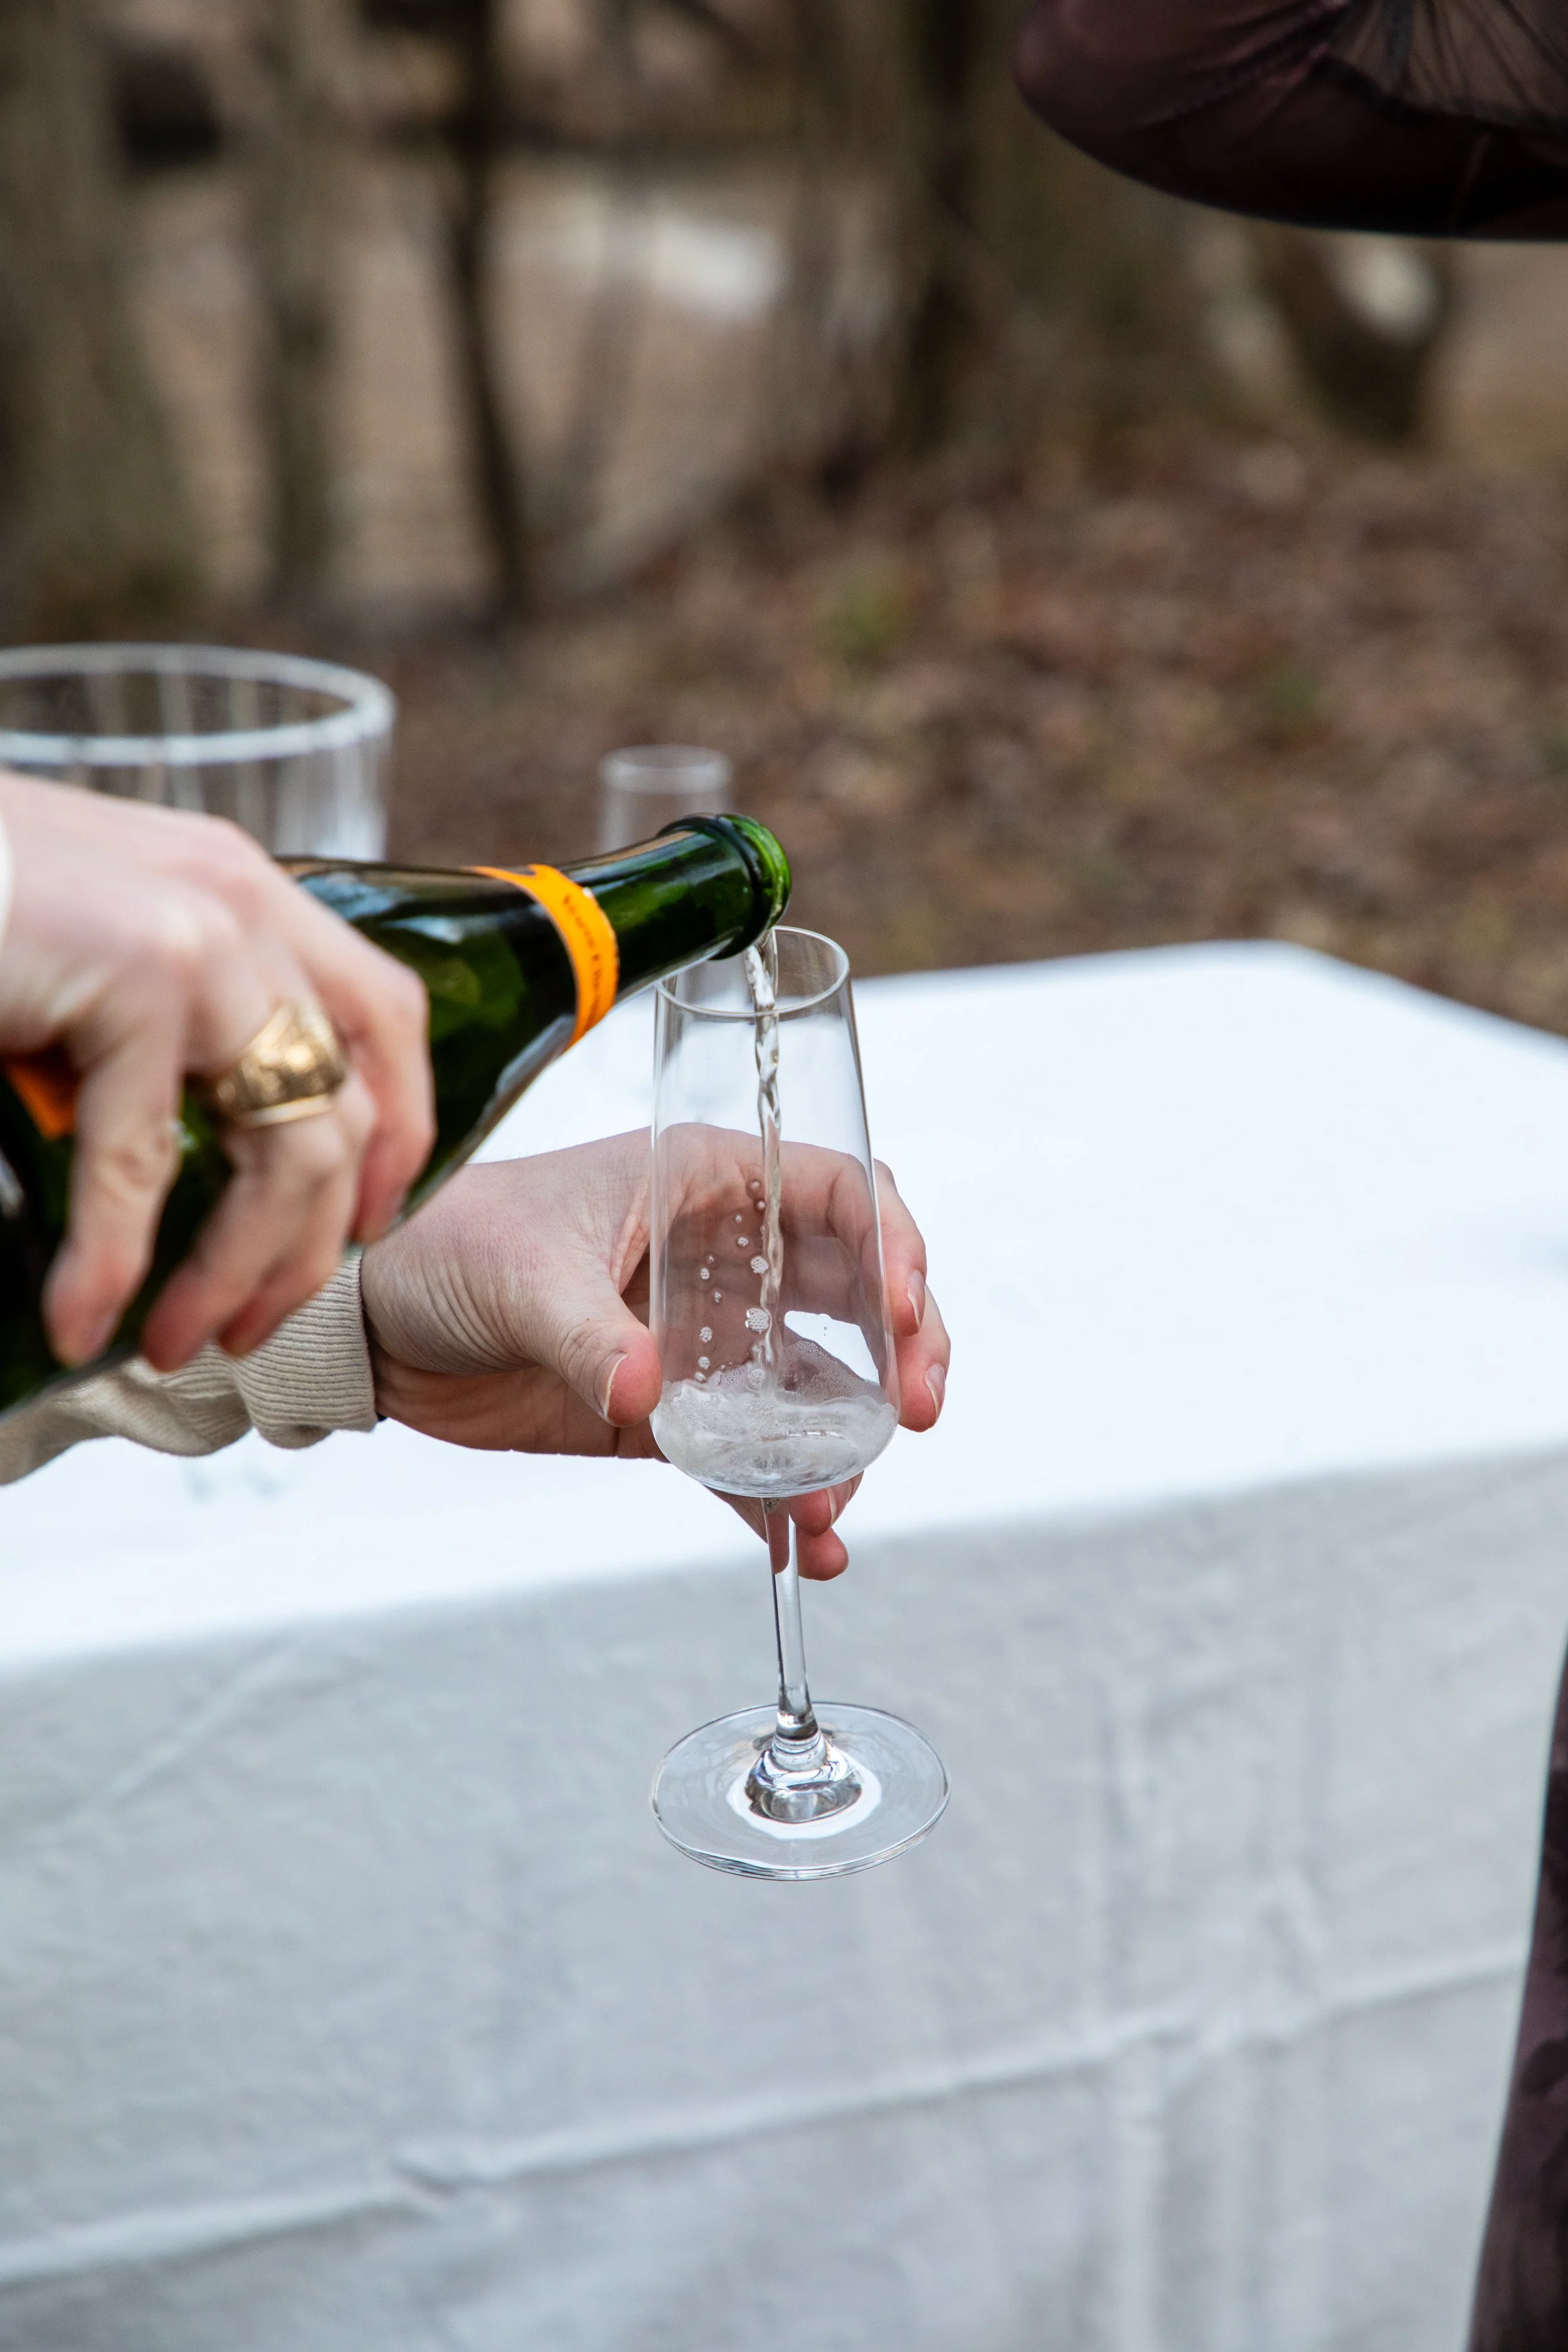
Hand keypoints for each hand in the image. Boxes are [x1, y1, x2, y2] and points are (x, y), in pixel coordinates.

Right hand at [0, 772, 433, 1370]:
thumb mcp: (90, 947)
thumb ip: (162, 1018)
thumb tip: (197, 1146)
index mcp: (242, 889)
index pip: (384, 1015)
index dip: (400, 1130)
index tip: (368, 1223)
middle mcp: (243, 903)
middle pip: (347, 1108)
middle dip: (309, 1243)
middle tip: (251, 1324)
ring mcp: (200, 935)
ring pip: (284, 1152)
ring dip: (235, 1272)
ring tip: (182, 1344)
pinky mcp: (134, 976)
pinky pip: (141, 1164)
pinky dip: (110, 1261)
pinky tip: (81, 1319)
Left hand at [361, 1132, 950, 1578]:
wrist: (374, 1320)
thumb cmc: (446, 1245)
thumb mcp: (521, 1275)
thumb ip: (590, 1337)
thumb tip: (648, 1396)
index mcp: (704, 1179)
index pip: (839, 1194)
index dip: (891, 1245)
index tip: (902, 1311)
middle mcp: (726, 1253)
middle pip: (857, 1296)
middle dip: (903, 1354)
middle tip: (916, 1412)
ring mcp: (707, 1338)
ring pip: (814, 1389)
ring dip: (841, 1448)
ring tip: (833, 1509)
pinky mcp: (672, 1413)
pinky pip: (749, 1458)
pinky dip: (780, 1503)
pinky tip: (807, 1551)